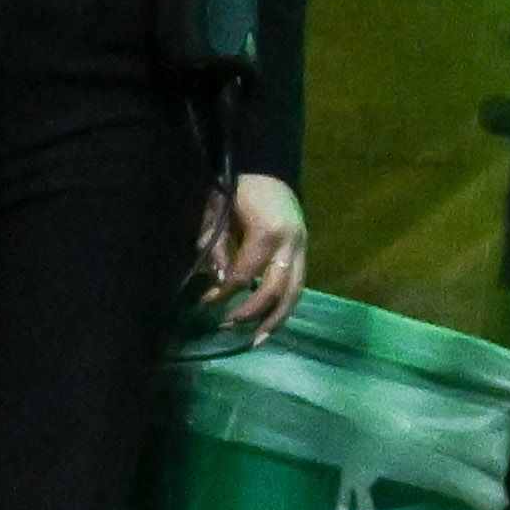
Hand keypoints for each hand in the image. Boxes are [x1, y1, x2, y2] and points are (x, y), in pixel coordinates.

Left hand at [200, 169, 306, 340]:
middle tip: (228, 326)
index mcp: (267, 233)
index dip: (223, 292)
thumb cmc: (237, 191)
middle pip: (275, 290)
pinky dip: (285, 305)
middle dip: (251, 313)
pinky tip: (271, 321)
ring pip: (294, 292)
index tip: (206, 301)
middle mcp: (290, 244)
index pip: (244, 275)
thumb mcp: (219, 215)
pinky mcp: (304, 251)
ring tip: (258, 340)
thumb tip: (219, 283)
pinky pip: (298, 285)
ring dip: (276, 319)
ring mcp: (301, 247)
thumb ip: (218, 248)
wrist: (268, 169)